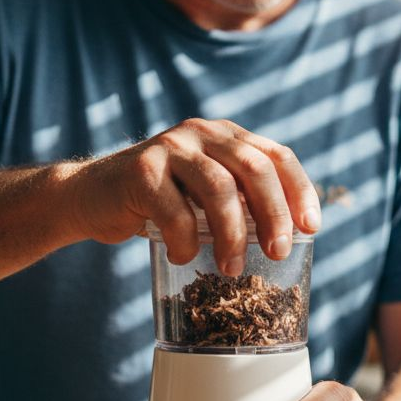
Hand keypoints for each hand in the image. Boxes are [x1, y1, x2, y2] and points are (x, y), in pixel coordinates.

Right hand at [67, 118, 321, 274]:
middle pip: (255, 169)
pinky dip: (185, 242)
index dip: (300, 191)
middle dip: (274, 215)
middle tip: (278, 252)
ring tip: (232, 268)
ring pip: (219, 189)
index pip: (277, 155)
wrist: (89, 196)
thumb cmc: (156, 203)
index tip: (311, 228)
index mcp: (225, 136)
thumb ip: (237, 201)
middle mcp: (202, 133)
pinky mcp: (141, 171)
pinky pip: (175, 212)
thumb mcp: (202, 195)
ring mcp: (170, 148)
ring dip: (232, 235)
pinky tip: (183, 257)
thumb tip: (285, 239)